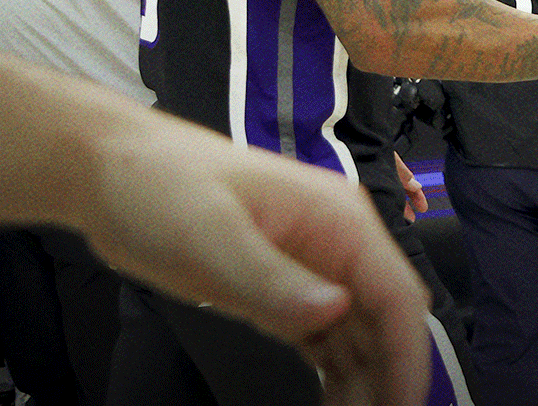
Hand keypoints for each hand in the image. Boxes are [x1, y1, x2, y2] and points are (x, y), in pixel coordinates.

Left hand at [79, 115, 429, 404]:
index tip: (404, 403)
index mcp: (339, 220)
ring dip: (364, 379)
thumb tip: (334, 310)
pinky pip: (327, 339)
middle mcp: (339, 244)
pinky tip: (335, 401)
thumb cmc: (161, 185)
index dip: (407, 352)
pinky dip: (336, 373)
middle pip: (384, 321)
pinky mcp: (285, 290)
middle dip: (387, 374)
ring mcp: (314, 268)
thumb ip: (272, 279)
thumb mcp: (212, 236)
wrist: (113, 172)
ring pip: (360, 335)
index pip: (394, 292)